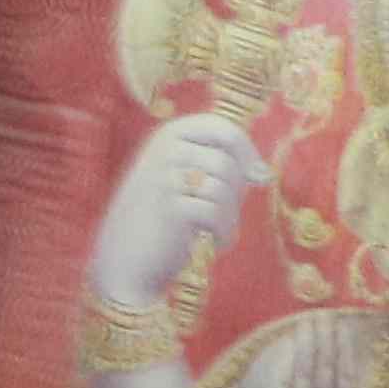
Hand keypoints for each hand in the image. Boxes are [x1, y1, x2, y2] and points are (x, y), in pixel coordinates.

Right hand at [89, 111, 270, 305]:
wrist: (124, 259)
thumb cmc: (160, 219)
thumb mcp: (182, 179)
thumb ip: (216, 165)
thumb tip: (264, 173)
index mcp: (168, 135)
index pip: (222, 128)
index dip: (246, 151)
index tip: (258, 176)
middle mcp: (164, 150)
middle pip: (226, 162)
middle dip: (236, 192)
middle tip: (224, 215)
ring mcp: (165, 177)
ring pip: (223, 188)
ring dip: (230, 216)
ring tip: (219, 231)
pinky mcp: (171, 207)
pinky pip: (216, 213)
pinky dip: (224, 232)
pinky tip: (216, 243)